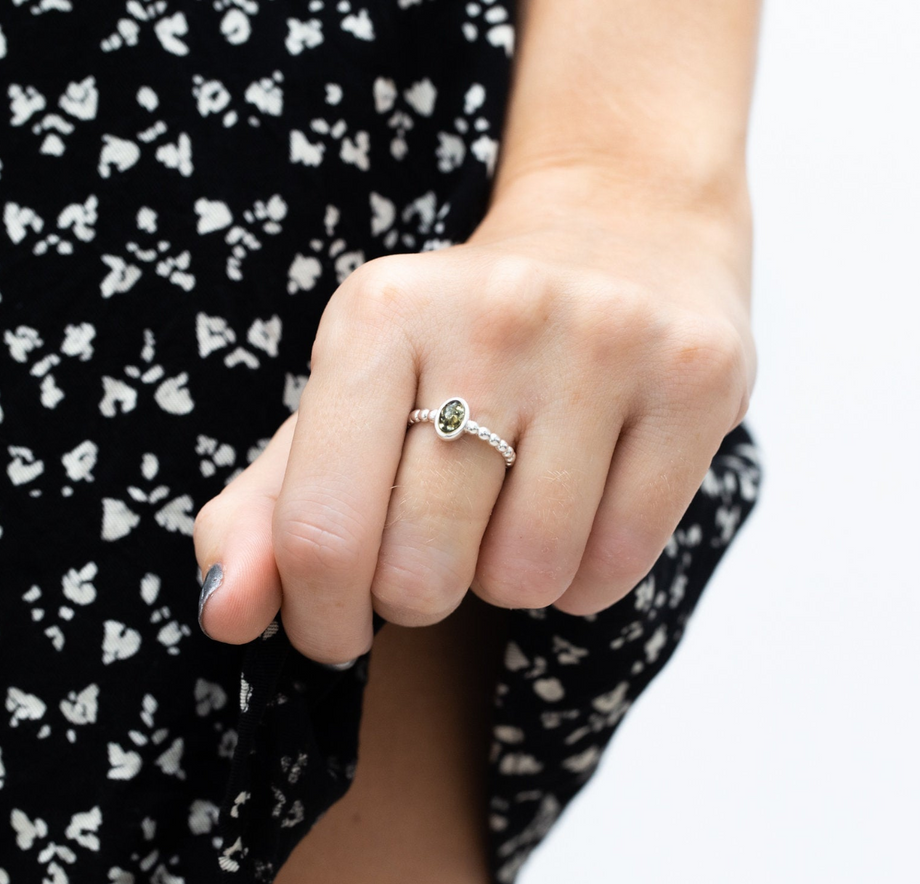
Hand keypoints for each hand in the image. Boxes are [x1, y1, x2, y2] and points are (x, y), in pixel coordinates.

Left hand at [192, 166, 755, 663]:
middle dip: (419, 593)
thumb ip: (271, 508)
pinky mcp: (695, 378)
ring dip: (510, 579)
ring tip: (516, 510)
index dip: (318, 616)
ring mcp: (603, 341)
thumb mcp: (351, 397)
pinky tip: (583, 510)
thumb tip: (223, 615)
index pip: (321, 531)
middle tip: (437, 547)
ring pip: (527, 577)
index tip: (335, 624)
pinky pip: (615, 565)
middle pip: (423, 571)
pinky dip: (585, 576)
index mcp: (379, 313)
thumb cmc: (464, 341)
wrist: (624, 224)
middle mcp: (491, 314)